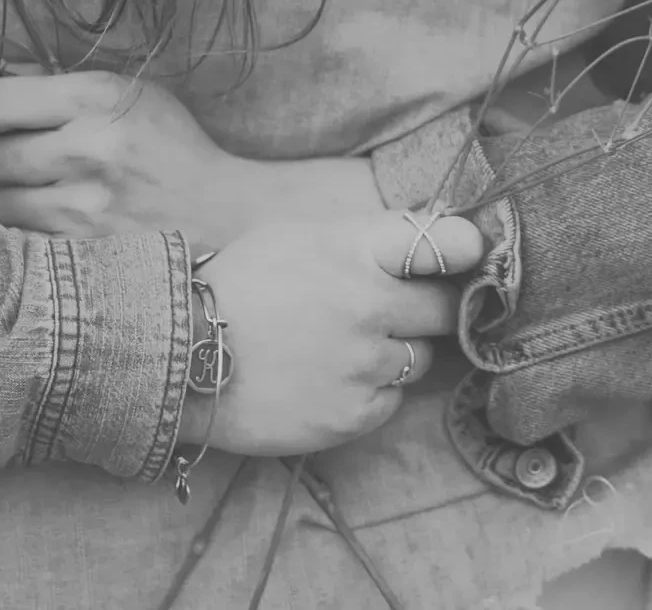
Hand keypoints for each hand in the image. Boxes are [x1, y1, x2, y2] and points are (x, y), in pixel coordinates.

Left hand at [0, 72, 382, 251]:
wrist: (219, 208)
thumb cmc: (170, 144)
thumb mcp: (129, 93)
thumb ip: (63, 84)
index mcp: (95, 98)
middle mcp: (86, 147)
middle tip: (19, 156)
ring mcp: (83, 204)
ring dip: (9, 195)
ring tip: (39, 189)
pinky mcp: (83, 249)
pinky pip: (19, 237)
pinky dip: (26, 229)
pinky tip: (51, 219)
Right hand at [176, 210, 483, 456]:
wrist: (180, 353)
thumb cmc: (238, 284)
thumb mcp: (296, 236)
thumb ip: (362, 239)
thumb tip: (422, 241)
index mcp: (355, 249)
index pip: (443, 241)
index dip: (464, 247)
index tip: (471, 254)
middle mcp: (370, 304)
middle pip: (443, 307)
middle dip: (427, 306)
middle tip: (392, 309)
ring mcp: (365, 364)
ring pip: (419, 358)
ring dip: (396, 351)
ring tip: (343, 346)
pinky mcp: (354, 415)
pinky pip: (391, 400)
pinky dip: (371, 391)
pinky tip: (329, 378)